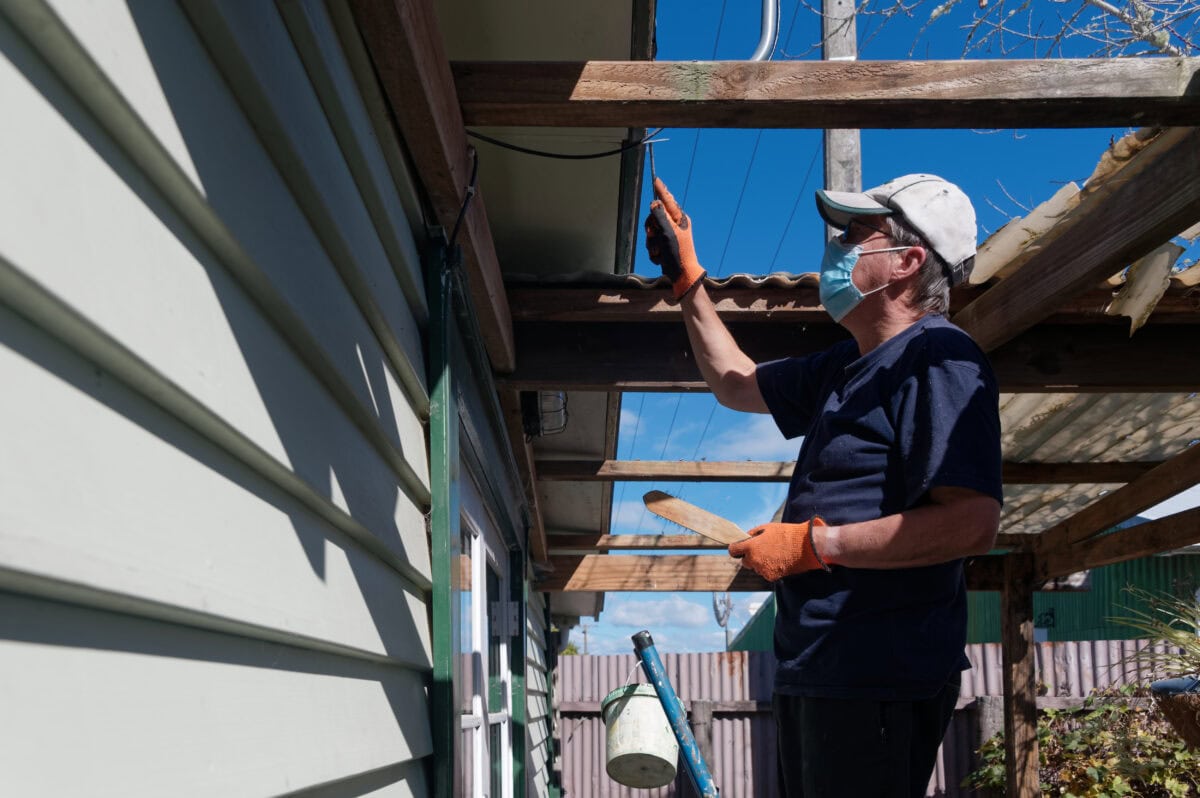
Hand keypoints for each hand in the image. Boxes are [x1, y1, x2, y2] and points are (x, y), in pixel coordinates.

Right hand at [644, 177, 705, 298]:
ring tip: (660, 252)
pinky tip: (660, 258)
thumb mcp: (669, 233)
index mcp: (680, 219)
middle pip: (654, 218)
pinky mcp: (664, 247)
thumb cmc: (679, 254)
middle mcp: (675, 225)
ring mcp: (669, 236)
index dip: (661, 191)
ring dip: (652, 244)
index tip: (656, 180)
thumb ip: (660, 217)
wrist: (682, 276)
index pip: (667, 201)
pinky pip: (651, 244)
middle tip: (655, 237)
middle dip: (651, 230)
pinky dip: (654, 252)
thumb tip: (655, 204)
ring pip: (650, 233)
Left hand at [728, 518, 830, 581]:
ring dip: (760, 563)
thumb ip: (753, 534)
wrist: (805, 546)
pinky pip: (766, 573)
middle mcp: (754, 560)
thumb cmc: (786, 534)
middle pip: (745, 562)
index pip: (733, 550)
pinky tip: (779, 561)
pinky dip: (770, 569)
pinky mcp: (771, 577)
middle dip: (750, 556)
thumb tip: (745, 537)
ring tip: (774, 554)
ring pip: (756, 568)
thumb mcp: (767, 528)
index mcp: (751, 547)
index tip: (739, 548)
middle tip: (762, 550)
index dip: (736, 548)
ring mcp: (762, 570)